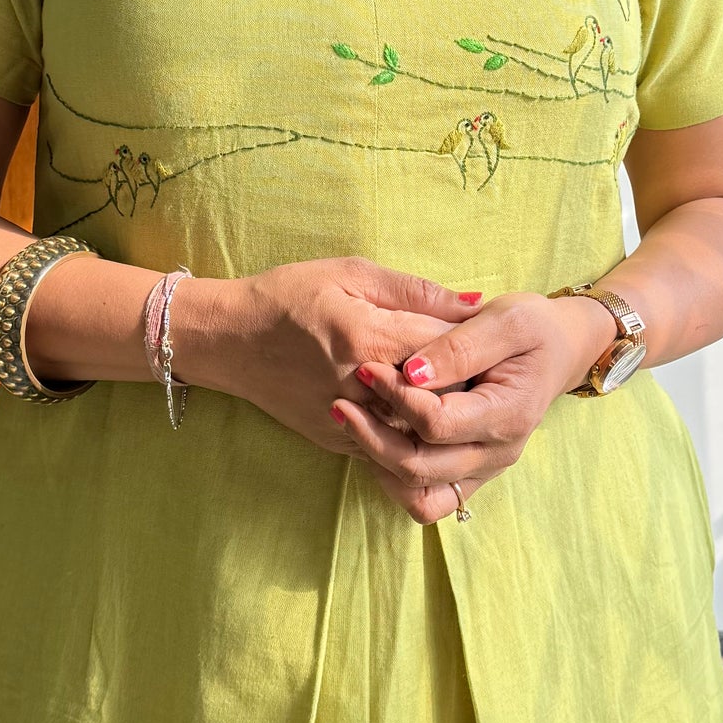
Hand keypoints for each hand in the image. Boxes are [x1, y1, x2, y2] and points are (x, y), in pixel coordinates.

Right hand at [177, 258, 482, 453]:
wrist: (229, 341)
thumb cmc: (289, 296)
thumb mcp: (352, 274)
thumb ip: (416, 291)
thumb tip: (475, 304)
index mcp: (366, 336)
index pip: (445, 345)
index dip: (475, 340)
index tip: (493, 333)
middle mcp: (359, 385)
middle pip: (440, 395)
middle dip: (469, 381)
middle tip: (489, 368)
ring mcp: (348, 420)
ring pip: (420, 430)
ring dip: (446, 412)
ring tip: (465, 392)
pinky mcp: (339, 442)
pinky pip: (394, 448)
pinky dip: (416, 432)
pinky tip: (429, 413)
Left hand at [329, 290, 616, 522]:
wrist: (559, 350)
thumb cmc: (532, 328)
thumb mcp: (507, 320)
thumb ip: (460, 346)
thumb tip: (413, 372)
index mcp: (508, 413)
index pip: (438, 422)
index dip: (397, 398)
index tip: (368, 368)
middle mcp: (497, 452)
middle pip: (421, 467)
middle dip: (373, 435)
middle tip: (343, 401)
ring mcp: (484, 470)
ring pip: (419, 494)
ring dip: (380, 465)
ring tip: (353, 425)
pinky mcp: (469, 474)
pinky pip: (426, 500)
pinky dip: (394, 479)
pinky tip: (377, 442)